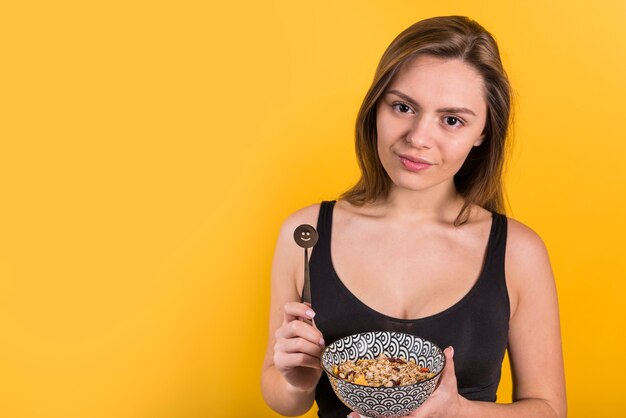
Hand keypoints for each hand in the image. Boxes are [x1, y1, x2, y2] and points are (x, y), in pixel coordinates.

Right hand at [273, 302, 324, 391]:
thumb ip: (315, 327)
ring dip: (315, 350)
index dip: (300, 308)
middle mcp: (281, 334)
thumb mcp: (316, 340)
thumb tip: (319, 316)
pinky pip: (299, 358)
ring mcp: (279, 348)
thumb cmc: (312, 356)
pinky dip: (313, 361)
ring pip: (299, 343)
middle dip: (313, 334)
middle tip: (323, 342)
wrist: (306, 380)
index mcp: (290, 324)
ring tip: (322, 355)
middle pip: (295, 326)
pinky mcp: (280, 361)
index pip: (289, 308)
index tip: (313, 315)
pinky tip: (318, 364)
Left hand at [348, 346, 462, 417]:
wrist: (453, 410)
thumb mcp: (450, 380)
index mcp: (423, 409)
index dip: (392, 416)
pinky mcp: (405, 413)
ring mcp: (408, 414)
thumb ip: (447, 365)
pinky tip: (362, 412)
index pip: (406, 417)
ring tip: (353, 414)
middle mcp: (413, 414)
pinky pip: (390, 415)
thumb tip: (448, 350)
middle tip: (355, 414)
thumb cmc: (450, 396)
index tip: (379, 414)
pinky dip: (376, 414)